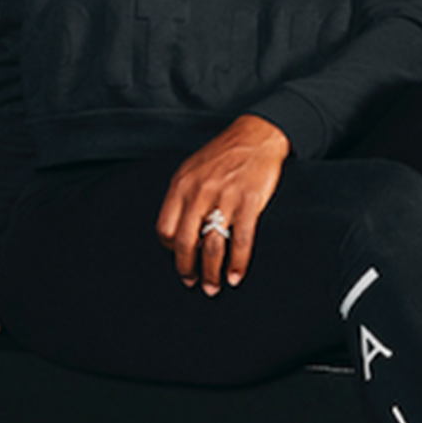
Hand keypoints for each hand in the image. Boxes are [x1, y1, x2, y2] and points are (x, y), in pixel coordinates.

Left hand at [155, 114, 288, 295]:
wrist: (256, 136)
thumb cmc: (223, 154)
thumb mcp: (192, 169)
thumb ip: (182, 197)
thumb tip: (178, 231)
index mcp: (181, 185)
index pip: (165, 229)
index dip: (170, 250)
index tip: (179, 258)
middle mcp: (199, 192)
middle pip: (185, 243)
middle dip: (187, 269)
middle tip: (192, 283)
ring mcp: (224, 198)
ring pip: (212, 246)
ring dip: (211, 273)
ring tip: (213, 287)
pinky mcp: (249, 202)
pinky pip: (241, 241)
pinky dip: (238, 264)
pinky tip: (235, 276)